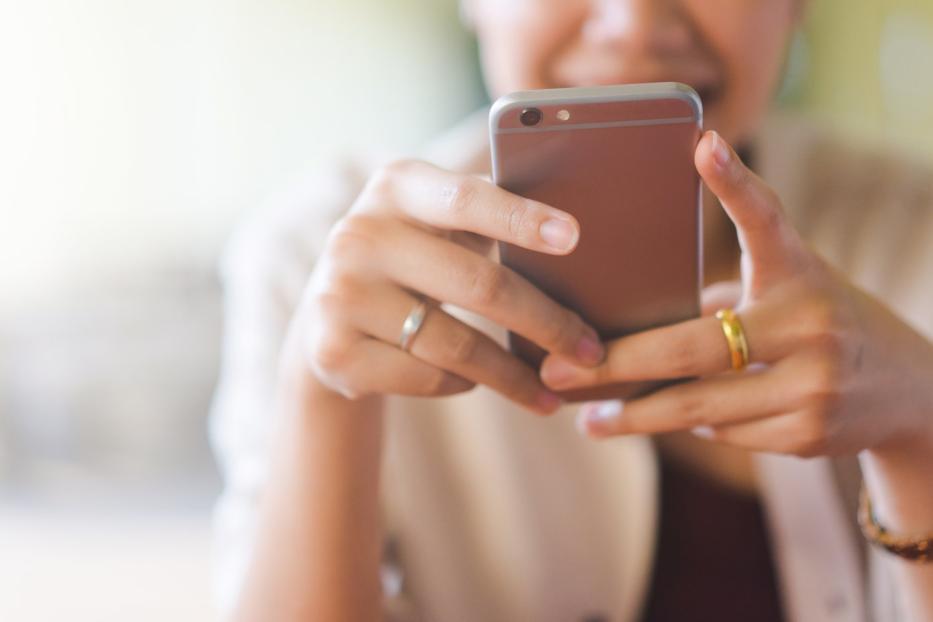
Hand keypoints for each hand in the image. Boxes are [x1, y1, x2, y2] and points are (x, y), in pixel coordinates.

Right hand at [285, 159, 604, 413]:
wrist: (328, 317)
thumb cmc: (413, 259)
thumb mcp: (435, 223)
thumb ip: (487, 217)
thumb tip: (576, 241)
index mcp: (397, 188)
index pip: (466, 199)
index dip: (521, 218)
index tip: (574, 237)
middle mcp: (360, 234)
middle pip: (478, 284)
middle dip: (546, 323)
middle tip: (590, 351)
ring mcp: (340, 295)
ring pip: (455, 345)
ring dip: (513, 376)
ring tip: (551, 392)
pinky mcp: (333, 351)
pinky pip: (426, 377)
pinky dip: (461, 384)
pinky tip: (474, 383)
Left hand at [540, 131, 932, 456]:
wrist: (906, 389)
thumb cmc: (818, 322)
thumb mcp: (789, 290)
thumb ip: (724, 296)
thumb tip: (625, 323)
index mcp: (799, 272)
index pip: (766, 220)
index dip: (734, 182)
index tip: (701, 142)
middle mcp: (811, 322)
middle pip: (691, 348)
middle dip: (615, 365)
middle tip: (557, 370)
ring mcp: (815, 383)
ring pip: (699, 405)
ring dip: (636, 413)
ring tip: (588, 416)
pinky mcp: (810, 433)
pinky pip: (723, 433)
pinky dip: (690, 426)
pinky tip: (661, 422)